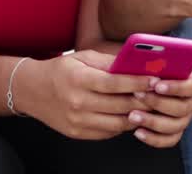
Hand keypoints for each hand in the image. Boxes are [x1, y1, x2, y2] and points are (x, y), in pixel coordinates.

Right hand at [18, 50, 157, 139]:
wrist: (32, 91)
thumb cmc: (61, 71)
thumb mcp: (83, 58)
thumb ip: (109, 63)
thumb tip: (136, 65)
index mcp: (80, 80)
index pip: (115, 83)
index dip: (138, 82)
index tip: (155, 80)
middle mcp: (78, 103)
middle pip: (120, 105)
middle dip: (144, 101)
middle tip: (159, 95)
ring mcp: (78, 121)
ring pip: (117, 123)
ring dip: (136, 116)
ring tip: (149, 107)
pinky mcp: (78, 133)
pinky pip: (108, 133)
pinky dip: (122, 125)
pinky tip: (130, 115)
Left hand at [127, 63, 191, 146]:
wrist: (147, 76)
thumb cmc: (152, 62)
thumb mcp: (155, 55)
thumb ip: (155, 57)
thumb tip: (145, 60)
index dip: (176, 87)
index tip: (156, 85)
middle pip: (183, 107)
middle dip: (158, 103)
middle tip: (137, 96)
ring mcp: (188, 116)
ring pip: (176, 125)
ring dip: (152, 121)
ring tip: (132, 115)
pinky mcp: (177, 130)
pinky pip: (170, 139)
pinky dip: (153, 138)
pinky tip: (137, 132)